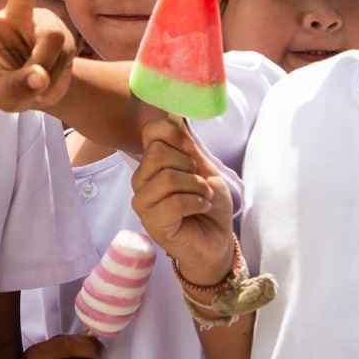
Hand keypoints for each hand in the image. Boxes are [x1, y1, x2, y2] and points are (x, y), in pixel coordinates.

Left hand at [0, 0, 72, 112]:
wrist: (42, 90)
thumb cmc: (13, 88)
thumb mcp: (6, 97)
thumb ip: (18, 87)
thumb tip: (39, 75)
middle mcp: (17, 18)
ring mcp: (43, 24)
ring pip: (49, 40)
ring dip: (45, 66)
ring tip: (38, 80)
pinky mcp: (64, 34)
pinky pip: (64, 54)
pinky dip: (57, 75)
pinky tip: (52, 76)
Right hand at [130, 117, 233, 286]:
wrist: (217, 241)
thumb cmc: (208, 205)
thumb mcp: (204, 168)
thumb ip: (188, 146)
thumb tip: (175, 117)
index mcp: (152, 164)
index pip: (151, 131)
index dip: (175, 135)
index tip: (192, 153)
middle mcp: (141, 181)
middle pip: (157, 153)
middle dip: (189, 166)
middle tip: (199, 183)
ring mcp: (143, 203)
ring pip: (166, 177)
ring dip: (196, 187)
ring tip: (203, 197)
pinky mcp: (152, 223)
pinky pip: (173, 202)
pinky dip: (196, 202)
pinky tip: (200, 209)